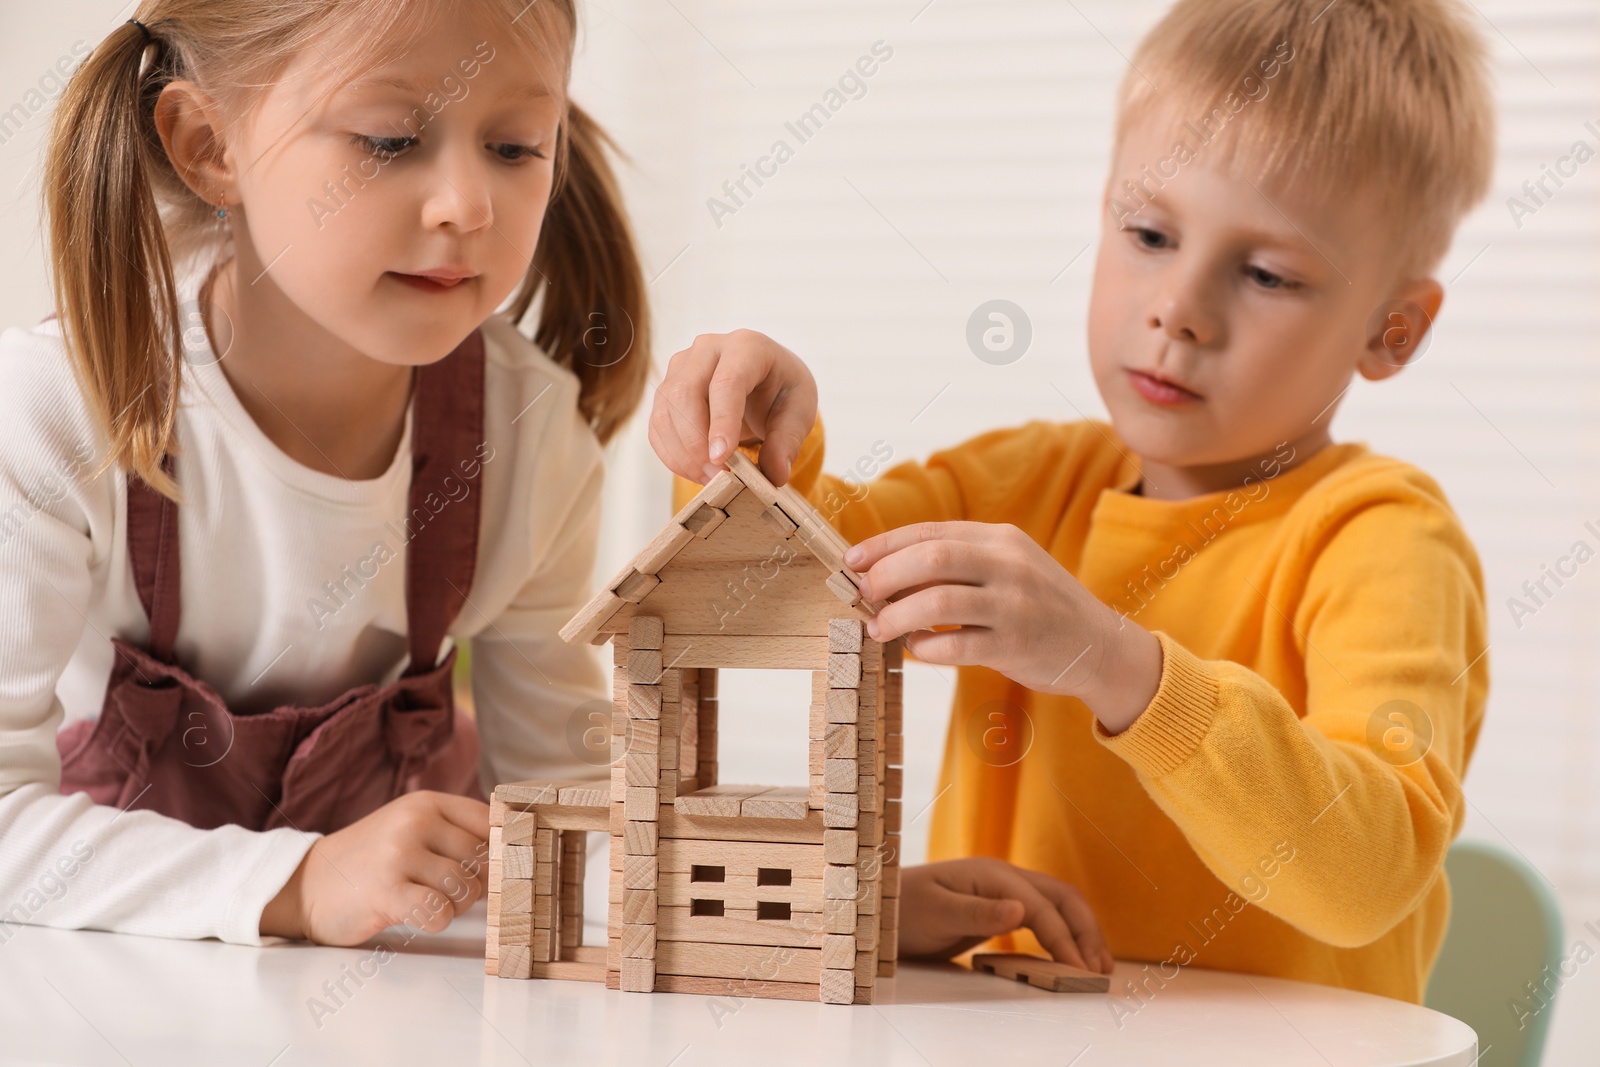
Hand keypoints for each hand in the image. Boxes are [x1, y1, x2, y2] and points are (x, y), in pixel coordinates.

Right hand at [259, 791, 489, 944]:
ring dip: (456, 905)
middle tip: (448, 892)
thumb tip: (513, 852)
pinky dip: (438, 921)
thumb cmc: (372, 861)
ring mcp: (399, 854)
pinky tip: (419, 916)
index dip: (501, 851)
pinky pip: (439, 911)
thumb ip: (456, 833)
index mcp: (427, 803)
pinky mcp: (386, 890)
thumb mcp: (412, 829)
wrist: (306, 883)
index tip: (494, 870)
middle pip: (483, 860)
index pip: (491, 821)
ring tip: (430, 902)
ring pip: (465, 888)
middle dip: (476, 885)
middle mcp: (415, 821)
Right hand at [647, 330, 817, 485]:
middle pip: (685, 393)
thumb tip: (775, 474)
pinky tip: (695, 471)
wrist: (763, 381)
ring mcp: (681, 368)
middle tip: (717, 476)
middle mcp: (707, 349)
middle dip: (696, 442)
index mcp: (747, 346)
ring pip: (665, 412)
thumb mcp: (799, 411)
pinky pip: (658, 427)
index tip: (722, 458)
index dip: (721, 422)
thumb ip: (788, 441)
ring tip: (710, 479)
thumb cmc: (781, 390)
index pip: (726, 382)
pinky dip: (673, 456)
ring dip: (683, 454)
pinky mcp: (666, 391)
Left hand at [846, 521, 1163, 733]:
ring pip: (938, 600)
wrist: (1099, 645)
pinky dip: (926, 646)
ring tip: (878, 626)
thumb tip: (887, 571)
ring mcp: (1014, 605)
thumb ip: (959, 563)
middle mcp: (1009, 564)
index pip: (930, 532)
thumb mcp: (1009, 567)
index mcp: (1001, 539)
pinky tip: (916, 647)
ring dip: (897, 615)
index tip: (852, 561)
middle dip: (885, 574)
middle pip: (931, 558)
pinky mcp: (1016, 645)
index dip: (884, 545)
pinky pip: (956, 644)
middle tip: (863, 593)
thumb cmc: (1040, 605)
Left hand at [898, 858, 1113, 972]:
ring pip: (1058, 904)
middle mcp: (1004, 877)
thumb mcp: (936, 913)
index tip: (1079, 971)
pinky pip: (1044, 915)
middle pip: (1062, 897)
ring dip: (1081, 931)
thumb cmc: (904, 908)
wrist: (883, 905)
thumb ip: (978, 914)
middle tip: (1100, 970)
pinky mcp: (1002, 907)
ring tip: (1098, 965)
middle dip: (1086, 931)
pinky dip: (1063, 933)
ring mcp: (1005, 890)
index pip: (1041, 906)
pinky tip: (1071, 955)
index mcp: (992, 874)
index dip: (1064, 939)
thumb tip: (1022, 911)